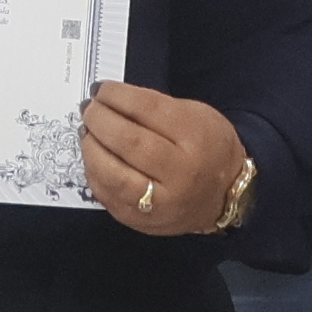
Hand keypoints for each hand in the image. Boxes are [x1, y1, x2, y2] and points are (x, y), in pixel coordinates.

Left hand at [82, 81, 248, 232]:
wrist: (225, 195)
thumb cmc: (207, 148)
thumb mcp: (195, 116)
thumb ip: (155, 107)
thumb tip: (110, 99)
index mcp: (196, 138)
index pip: (148, 110)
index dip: (117, 96)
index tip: (102, 89)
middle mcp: (181, 174)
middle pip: (128, 142)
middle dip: (100, 120)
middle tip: (89, 109)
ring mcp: (161, 203)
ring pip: (113, 175)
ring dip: (91, 148)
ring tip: (87, 132)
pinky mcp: (143, 221)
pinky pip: (107, 196)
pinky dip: (93, 173)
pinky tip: (93, 158)